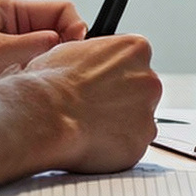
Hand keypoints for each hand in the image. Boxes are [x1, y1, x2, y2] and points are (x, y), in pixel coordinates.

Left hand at [0, 0, 87, 80]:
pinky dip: (42, 74)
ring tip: (47, 77)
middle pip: (59, 29)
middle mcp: (14, 23)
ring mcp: (14, 43)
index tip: (78, 45)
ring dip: (52, 62)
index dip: (75, 26)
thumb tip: (63, 41)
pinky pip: (38, 65)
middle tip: (65, 66)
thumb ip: (31, 45)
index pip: (60, 10)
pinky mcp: (11, 64)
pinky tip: (36, 85)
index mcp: (10, 9)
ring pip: (50, 50)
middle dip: (66, 46)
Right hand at [28, 34, 161, 170]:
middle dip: (122, 99)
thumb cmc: (53, 84)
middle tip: (94, 106)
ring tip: (90, 125)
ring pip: (138, 120)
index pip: (134, 60)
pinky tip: (93, 141)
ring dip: (120, 124)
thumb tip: (91, 62)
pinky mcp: (140, 144)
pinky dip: (116, 146)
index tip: (101, 82)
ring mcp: (147, 114)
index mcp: (136, 49)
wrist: (46, 116)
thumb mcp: (72, 49)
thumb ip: (95, 55)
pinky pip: (131, 145)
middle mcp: (149, 81)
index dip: (114, 73)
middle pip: (141, 91)